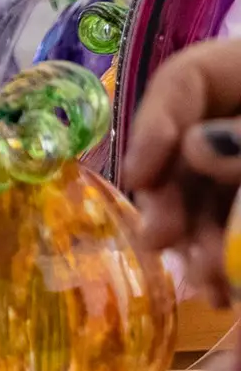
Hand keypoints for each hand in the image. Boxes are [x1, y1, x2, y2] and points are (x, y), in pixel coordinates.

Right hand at [121, 37, 240, 304]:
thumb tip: (194, 146)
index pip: (188, 77)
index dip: (156, 121)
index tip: (141, 174)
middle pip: (188, 147)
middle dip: (172, 200)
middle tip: (159, 242)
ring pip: (205, 199)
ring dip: (194, 245)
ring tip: (205, 285)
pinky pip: (228, 230)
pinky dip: (220, 261)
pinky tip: (222, 293)